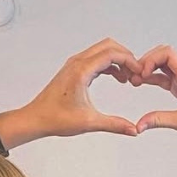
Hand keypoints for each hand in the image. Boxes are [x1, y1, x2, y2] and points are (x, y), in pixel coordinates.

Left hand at [20, 39, 141, 137]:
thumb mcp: (89, 122)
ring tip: (128, 78)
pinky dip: (109, 65)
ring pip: (102, 51)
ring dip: (118, 60)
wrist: (36, 118)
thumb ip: (114, 125)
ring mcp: (74, 65)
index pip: (111, 54)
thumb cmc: (55, 118)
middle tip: (136, 73)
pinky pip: (96, 59)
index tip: (139, 72)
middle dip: (126, 57)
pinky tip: (117, 78)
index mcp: (81, 71)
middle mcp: (77, 63)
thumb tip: (132, 129)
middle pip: (108, 46)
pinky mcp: (74, 70)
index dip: (129, 60)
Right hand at [130, 45, 176, 141]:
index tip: (142, 73)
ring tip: (135, 80)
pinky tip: (142, 83)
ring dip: (148, 68)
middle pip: (164, 53)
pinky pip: (164, 74)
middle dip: (147, 61)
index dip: (152, 59)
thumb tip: (140, 125)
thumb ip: (159, 120)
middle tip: (134, 76)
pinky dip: (152, 76)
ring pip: (163, 62)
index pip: (168, 53)